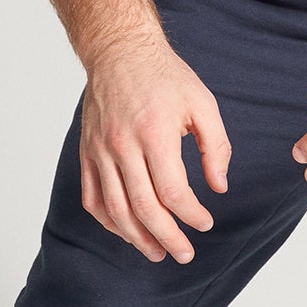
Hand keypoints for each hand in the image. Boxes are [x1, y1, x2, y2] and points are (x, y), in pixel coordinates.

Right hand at [80, 36, 230, 261]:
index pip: (172, 191)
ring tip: (157, 253)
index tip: (205, 223)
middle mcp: (122, 145)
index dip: (191, 215)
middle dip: (166, 238)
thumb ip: (216, 147)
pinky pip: (93, 198)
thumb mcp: (203, 104)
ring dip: (137, 238)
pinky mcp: (87, 153)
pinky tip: (127, 232)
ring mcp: (100, 151)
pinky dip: (109, 221)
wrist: (119, 51)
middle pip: (144, 208)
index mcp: (154, 133)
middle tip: (184, 255)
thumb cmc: (165, 76)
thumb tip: (219, 187)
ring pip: (115, 209)